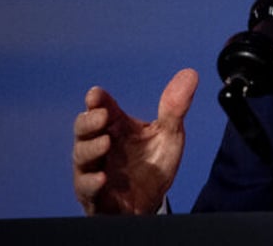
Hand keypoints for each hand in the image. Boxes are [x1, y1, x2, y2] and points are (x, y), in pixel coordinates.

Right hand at [72, 68, 198, 214]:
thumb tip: (191, 73)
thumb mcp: (170, 134)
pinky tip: (102, 178)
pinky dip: (91, 183)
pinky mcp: (95, 196)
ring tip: (105, 143)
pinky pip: (86, 189)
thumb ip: (175, 107)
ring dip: (91, 149)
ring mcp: (94, 170)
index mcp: (116, 126)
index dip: (97, 100)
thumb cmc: (154, 163)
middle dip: (89, 121)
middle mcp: (100, 145)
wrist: (153, 201)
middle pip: (84, 129)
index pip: (102, 107)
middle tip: (102, 115)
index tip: (96, 94)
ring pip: (81, 157)